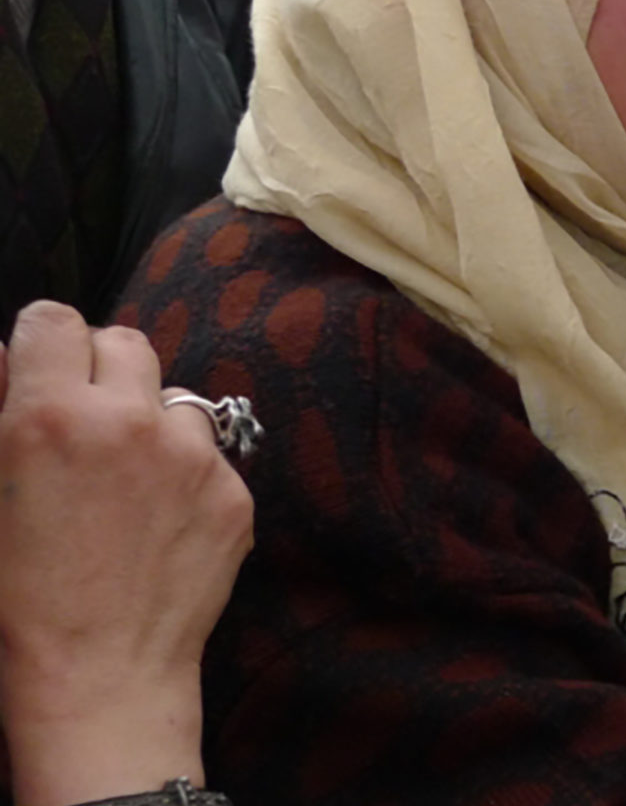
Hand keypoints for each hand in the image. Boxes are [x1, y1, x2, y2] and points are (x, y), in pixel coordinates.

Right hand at [0, 303, 253, 805]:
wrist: (98, 674)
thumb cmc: (19, 594)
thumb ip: (4, 414)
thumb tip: (11, 358)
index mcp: (51, 416)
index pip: (55, 320)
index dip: (44, 341)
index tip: (43, 364)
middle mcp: (129, 422)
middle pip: (125, 342)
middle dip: (102, 369)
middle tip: (86, 415)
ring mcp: (192, 456)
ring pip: (174, 396)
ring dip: (150, 420)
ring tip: (124, 477)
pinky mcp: (234, 492)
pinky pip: (209, 454)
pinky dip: (185, 472)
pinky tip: (157, 519)